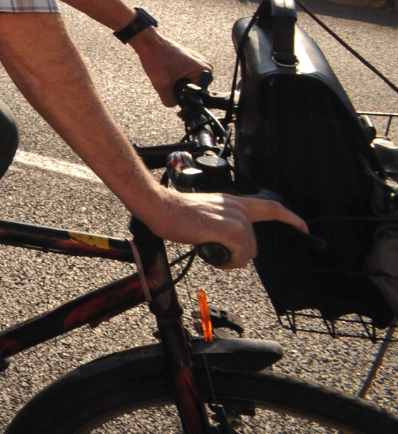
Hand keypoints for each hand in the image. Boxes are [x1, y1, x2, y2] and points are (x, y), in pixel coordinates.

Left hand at [131, 29, 210, 106]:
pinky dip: (175, 76)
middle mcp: (206, 66)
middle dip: (178, 88)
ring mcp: (199, 62)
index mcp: (205, 71)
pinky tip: (167, 70)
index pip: (196, 95)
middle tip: (167, 78)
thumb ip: (170, 100)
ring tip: (166, 73)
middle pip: (192, 89)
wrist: (148, 42)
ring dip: (175, 82)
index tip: (170, 86)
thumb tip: (175, 106)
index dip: (181, 95)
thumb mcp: (162, 84)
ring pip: (187, 82)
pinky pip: (184, 75)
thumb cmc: (156, 58)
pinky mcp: (191, 60)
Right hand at [148, 188, 306, 271]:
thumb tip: (229, 241)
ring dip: (228, 257)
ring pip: (246, 253)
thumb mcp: (207, 213)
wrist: (160, 207)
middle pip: (253, 244)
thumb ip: (224, 222)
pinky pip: (239, 257)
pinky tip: (208, 250)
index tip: (303, 228)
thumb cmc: (175, 212)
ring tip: (206, 246)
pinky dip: (225, 261)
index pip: (271, 207)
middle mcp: (239, 208)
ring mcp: (238, 220)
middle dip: (237, 254)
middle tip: (213, 248)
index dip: (290, 218)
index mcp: (234, 202)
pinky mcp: (233, 231)